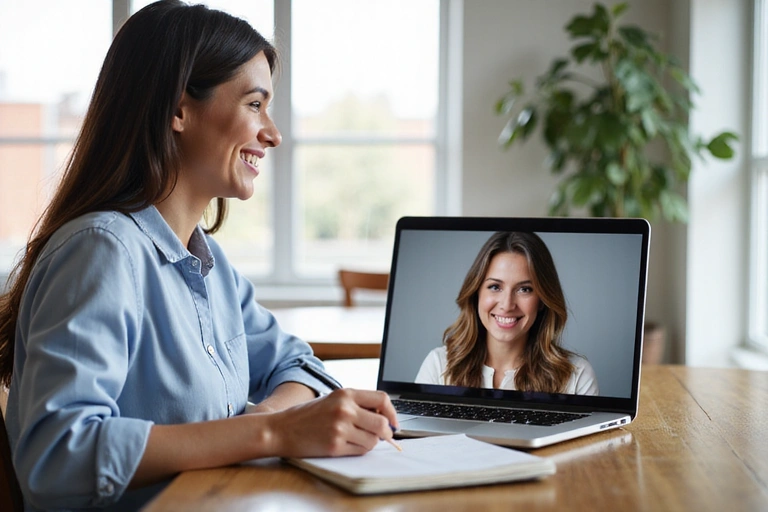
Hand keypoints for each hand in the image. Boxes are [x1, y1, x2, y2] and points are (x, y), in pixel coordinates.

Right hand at [264, 388, 398, 457]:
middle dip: (386, 432)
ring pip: (373, 440)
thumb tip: (384, 416)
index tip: (393, 422)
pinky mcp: (335, 446)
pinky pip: (360, 451)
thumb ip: (356, 404)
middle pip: (382, 423)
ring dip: (371, 442)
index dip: (392, 412)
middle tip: (383, 436)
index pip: (381, 399)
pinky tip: (348, 445)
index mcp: (345, 394)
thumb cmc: (306, 415)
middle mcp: (345, 409)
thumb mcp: (332, 400)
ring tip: (357, 439)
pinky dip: (360, 450)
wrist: (281, 429)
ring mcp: (340, 428)